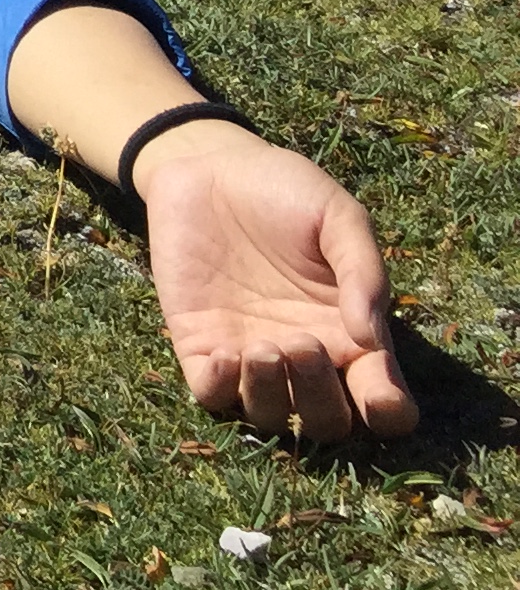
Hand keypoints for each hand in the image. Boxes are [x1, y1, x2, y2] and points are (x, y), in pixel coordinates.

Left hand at [138, 122, 416, 439]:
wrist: (209, 167)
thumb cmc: (286, 190)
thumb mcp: (338, 217)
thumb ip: (364, 273)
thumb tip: (373, 340)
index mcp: (353, 334)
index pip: (384, 400)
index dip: (389, 413)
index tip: (379, 395)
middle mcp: (306, 357)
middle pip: (327, 422)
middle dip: (321, 402)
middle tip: (304, 344)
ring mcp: (252, 355)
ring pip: (270, 416)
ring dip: (272, 397)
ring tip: (265, 346)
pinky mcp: (201, 345)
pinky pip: (212, 394)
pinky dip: (221, 389)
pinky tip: (226, 354)